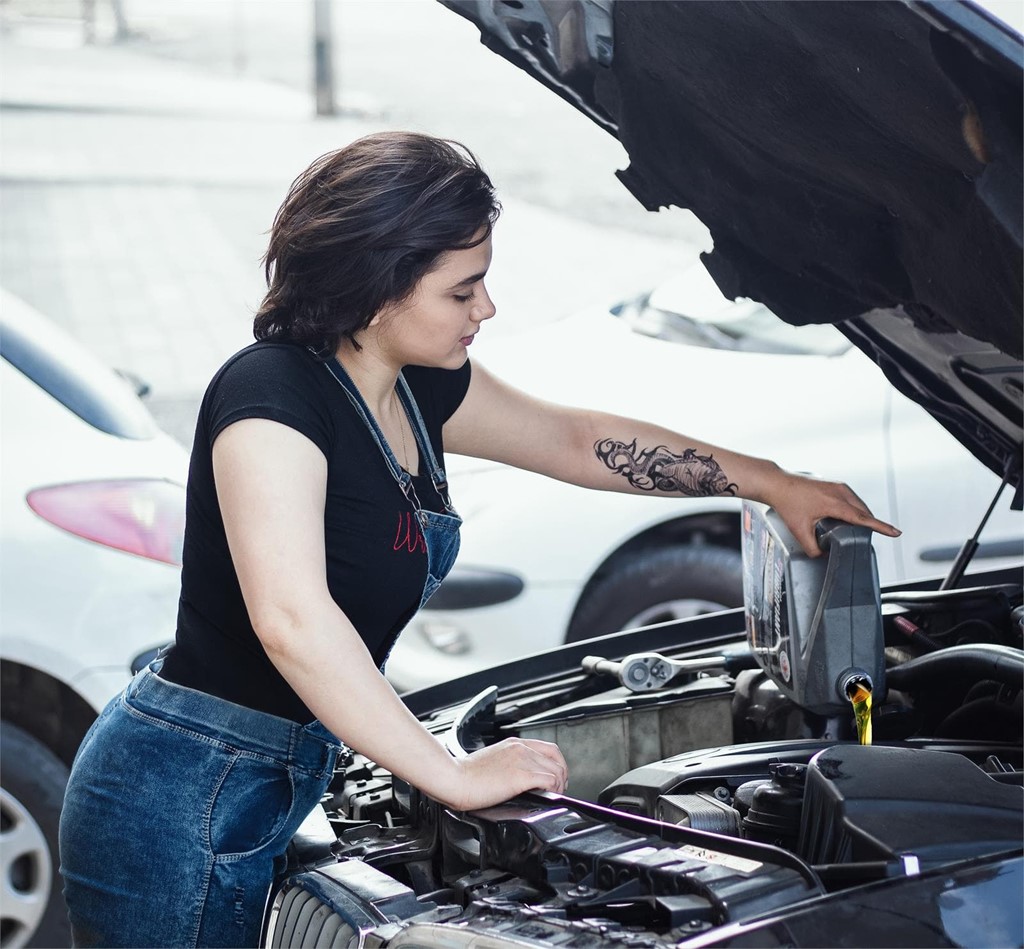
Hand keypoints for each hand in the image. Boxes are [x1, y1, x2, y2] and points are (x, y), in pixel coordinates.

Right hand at [443, 737, 567, 809]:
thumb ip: (510, 764)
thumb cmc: (466, 775)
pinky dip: (553, 791)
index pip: (549, 749)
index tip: (555, 778)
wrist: (454, 779)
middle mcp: (520, 749)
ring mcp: (522, 761)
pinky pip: (550, 781)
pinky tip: (547, 798)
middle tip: (557, 789)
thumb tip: (520, 778)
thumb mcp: (493, 761)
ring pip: (556, 770)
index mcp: (514, 744)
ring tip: (552, 796)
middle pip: (557, 759)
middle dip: (562, 775)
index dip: (557, 764)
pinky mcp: (521, 776)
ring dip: (559, 786)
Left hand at [768, 470, 900, 556]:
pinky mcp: (835, 483)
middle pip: (864, 512)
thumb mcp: (799, 531)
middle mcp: (840, 491)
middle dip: (870, 525)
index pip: (863, 518)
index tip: (896, 533)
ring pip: (859, 504)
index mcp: (834, 503)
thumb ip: (812, 548)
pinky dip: (855, 508)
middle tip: (869, 540)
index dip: (881, 527)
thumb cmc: (787, 505)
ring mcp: (839, 485)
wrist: (777, 483)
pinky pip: (852, 498)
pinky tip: (850, 517)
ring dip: (862, 516)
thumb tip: (823, 556)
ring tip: (858, 531)